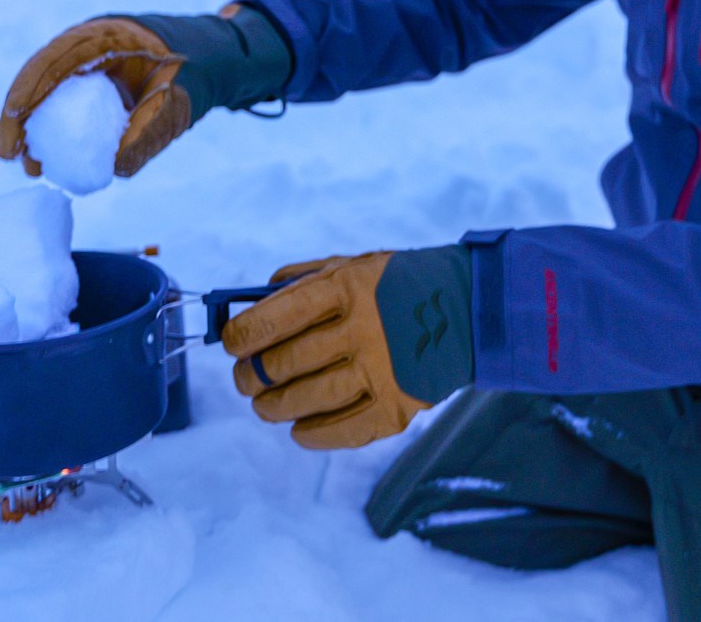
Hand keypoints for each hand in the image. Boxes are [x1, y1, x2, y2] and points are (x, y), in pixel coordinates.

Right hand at [0, 6, 292, 178]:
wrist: (213, 62)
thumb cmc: (196, 69)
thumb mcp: (179, 96)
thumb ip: (151, 127)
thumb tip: (116, 168)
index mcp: (106, 35)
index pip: (54, 57)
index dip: (27, 87)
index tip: (13, 117)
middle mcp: (90, 50)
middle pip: (42, 79)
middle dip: (20, 117)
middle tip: (9, 155)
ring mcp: (90, 70)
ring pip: (51, 98)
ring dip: (37, 132)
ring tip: (32, 168)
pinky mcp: (96, 93)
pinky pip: (70, 113)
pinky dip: (59, 137)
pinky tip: (54, 165)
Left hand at [222, 246, 473, 449]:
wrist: (469, 310)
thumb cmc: (398, 286)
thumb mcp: (354, 266)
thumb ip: (304, 282)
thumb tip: (252, 307)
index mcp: (348, 288)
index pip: (277, 316)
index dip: (243, 335)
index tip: (231, 343)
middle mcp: (363, 329)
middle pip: (286, 363)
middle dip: (252, 375)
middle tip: (245, 379)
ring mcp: (381, 370)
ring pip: (306, 399)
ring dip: (274, 406)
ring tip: (265, 405)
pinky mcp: (397, 406)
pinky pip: (342, 431)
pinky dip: (311, 434)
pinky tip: (298, 428)